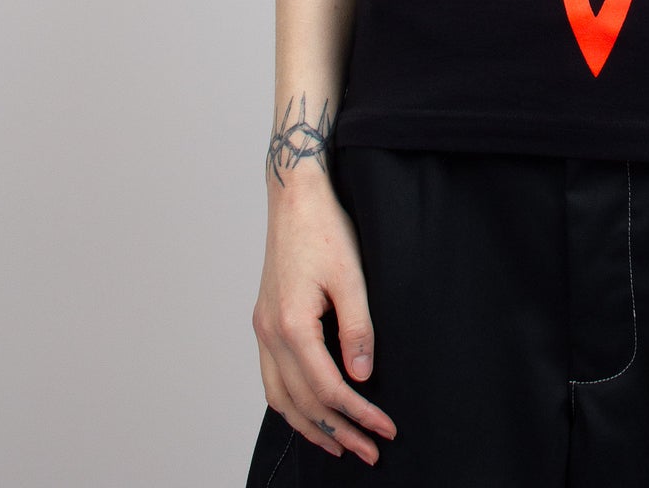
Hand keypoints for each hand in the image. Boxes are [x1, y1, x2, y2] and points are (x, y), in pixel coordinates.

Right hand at [251, 176, 398, 464]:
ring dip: (310, 426)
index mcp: (291, 324)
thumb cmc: (326, 228)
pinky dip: (291, 403)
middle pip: (301, 403)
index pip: (327, 389)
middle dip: (337, 432)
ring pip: (279, 398)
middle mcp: (270, 333)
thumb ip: (357, 328)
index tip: (385, 429)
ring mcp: (263, 328)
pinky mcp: (265, 321)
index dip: (358, 415)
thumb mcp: (352, 276)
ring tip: (340, 445)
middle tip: (369, 452)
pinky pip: (272, 378)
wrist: (295, 196)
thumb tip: (362, 377)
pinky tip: (310, 410)